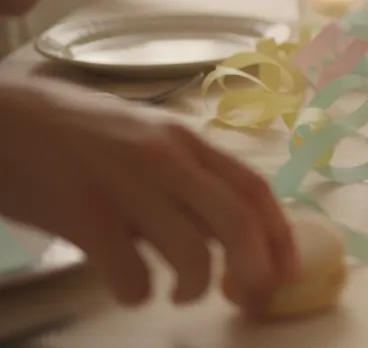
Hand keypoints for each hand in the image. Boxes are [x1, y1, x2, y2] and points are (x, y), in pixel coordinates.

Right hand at [0, 80, 296, 311]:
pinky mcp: (84, 215)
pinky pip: (130, 272)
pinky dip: (138, 292)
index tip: (288, 268)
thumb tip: (220, 227)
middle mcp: (165, 158)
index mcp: (184, 139)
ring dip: (195, 287)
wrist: (1, 118)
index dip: (281, 232)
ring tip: (181, 293)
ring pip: (192, 252)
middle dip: (256, 271)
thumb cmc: (71, 131)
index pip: (254, 187)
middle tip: (249, 298)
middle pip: (238, 222)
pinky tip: (129, 287)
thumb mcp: (142, 137)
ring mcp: (126, 185)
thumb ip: (182, 175)